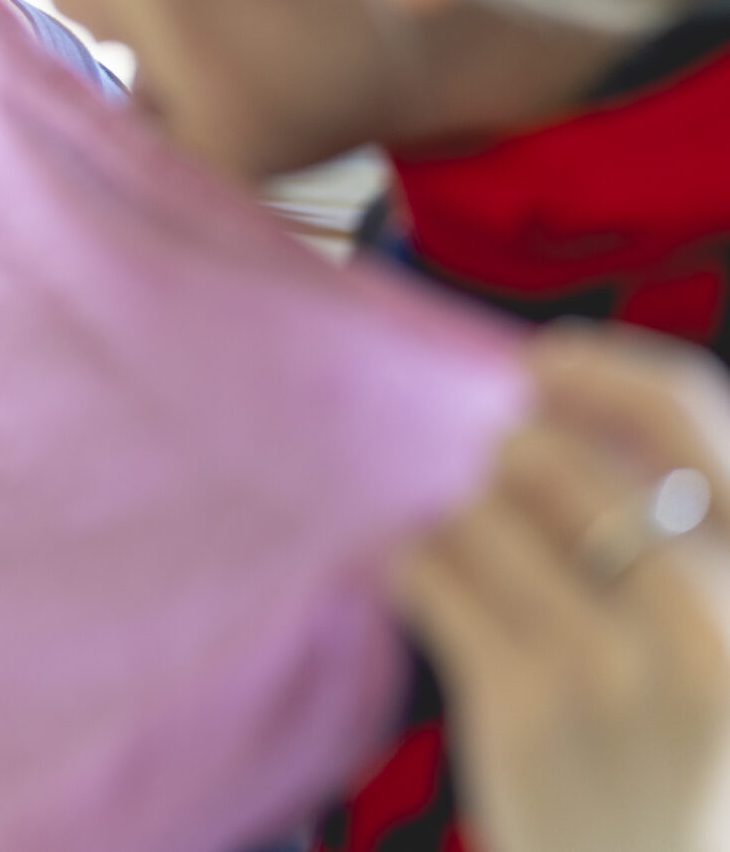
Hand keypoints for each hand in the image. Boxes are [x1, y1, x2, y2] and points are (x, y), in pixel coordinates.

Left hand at [392, 326, 729, 851]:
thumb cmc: (683, 754)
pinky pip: (431, 576)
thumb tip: (551, 400)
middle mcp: (715, 622)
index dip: (608, 370)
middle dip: (502, 458)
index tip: (544, 360)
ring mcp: (617, 668)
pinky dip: (414, 564)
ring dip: (456, 517)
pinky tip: (425, 581)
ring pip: (483, 513)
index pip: (696, 416)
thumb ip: (675, 536)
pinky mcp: (527, 705)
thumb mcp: (719, 639)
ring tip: (469, 549)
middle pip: (556, 461)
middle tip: (489, 483)